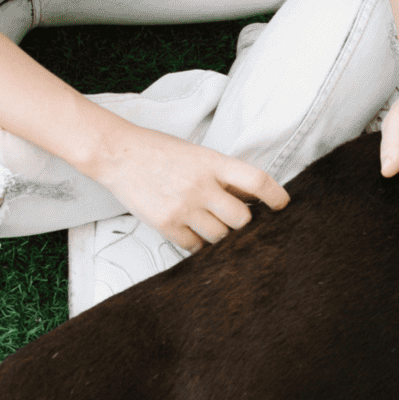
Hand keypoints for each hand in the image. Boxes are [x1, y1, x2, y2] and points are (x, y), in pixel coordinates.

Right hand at [88, 122, 288, 251]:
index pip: (256, 181)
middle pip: (242, 220)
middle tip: (237, 221)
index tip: (282, 206)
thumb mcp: (198, 155)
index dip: (275, 196)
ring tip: (211, 223)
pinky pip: (195, 247)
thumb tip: (255, 197)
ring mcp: (183, 207)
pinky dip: (199, 244)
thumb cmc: (159, 152)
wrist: (116, 153)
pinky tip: (193, 230)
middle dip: (244, 224)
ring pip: (220, 237)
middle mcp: (200, 185)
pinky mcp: (165, 224)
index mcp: (212, 162)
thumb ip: (225, 176)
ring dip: (222, 236)